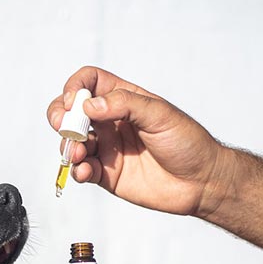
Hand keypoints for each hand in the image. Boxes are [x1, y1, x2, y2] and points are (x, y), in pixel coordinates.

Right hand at [47, 66, 229, 216]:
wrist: (201, 182)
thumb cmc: (187, 142)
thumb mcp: (160, 114)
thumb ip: (125, 104)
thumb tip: (89, 105)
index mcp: (124, 99)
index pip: (89, 82)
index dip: (75, 87)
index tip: (73, 101)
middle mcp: (111, 122)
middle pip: (71, 112)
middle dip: (60, 117)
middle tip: (64, 127)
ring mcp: (107, 148)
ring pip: (72, 142)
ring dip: (68, 146)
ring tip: (80, 154)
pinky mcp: (106, 174)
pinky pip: (81, 169)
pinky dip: (76, 170)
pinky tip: (85, 171)